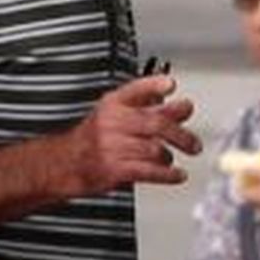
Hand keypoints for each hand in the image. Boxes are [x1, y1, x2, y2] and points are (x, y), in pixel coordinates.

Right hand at [73, 71, 200, 194]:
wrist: (66, 163)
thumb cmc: (95, 138)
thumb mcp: (116, 115)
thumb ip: (150, 109)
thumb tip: (182, 106)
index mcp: (113, 104)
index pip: (136, 89)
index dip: (154, 85)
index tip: (170, 84)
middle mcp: (112, 122)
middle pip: (156, 124)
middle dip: (181, 135)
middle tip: (194, 144)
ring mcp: (112, 146)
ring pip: (155, 149)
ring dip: (168, 156)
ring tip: (170, 159)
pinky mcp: (114, 169)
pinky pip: (149, 171)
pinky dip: (168, 174)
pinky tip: (177, 175)